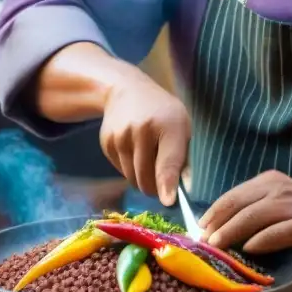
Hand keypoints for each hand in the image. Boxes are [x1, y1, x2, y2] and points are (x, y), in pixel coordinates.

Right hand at [100, 73, 189, 206]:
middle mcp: (141, 131)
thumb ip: (183, 159)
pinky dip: (130, 170)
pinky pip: (121, 171)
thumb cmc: (163, 112)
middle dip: (155, 188)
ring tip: (149, 161)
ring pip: (132, 178)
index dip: (167, 185)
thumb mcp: (182, 127)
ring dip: (142, 180)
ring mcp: (121, 137)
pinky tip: (135, 151)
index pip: (167, 162)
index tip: (168, 202)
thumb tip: (182, 190)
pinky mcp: (107, 143)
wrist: (127, 90)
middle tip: (162, 185)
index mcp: (168, 126)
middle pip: (146, 177)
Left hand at [198, 170, 291, 254]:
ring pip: (255, 217)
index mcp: (267, 182)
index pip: (234, 195)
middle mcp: (278, 190)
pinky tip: (248, 248)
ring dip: (233, 232)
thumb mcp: (274, 198)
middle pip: (240, 205)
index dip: (214, 211)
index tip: (200, 226)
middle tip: (204, 240)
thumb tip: (217, 226)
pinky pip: (278, 232)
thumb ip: (251, 207)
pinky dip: (260, 240)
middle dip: (219, 223)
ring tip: (218, 245)